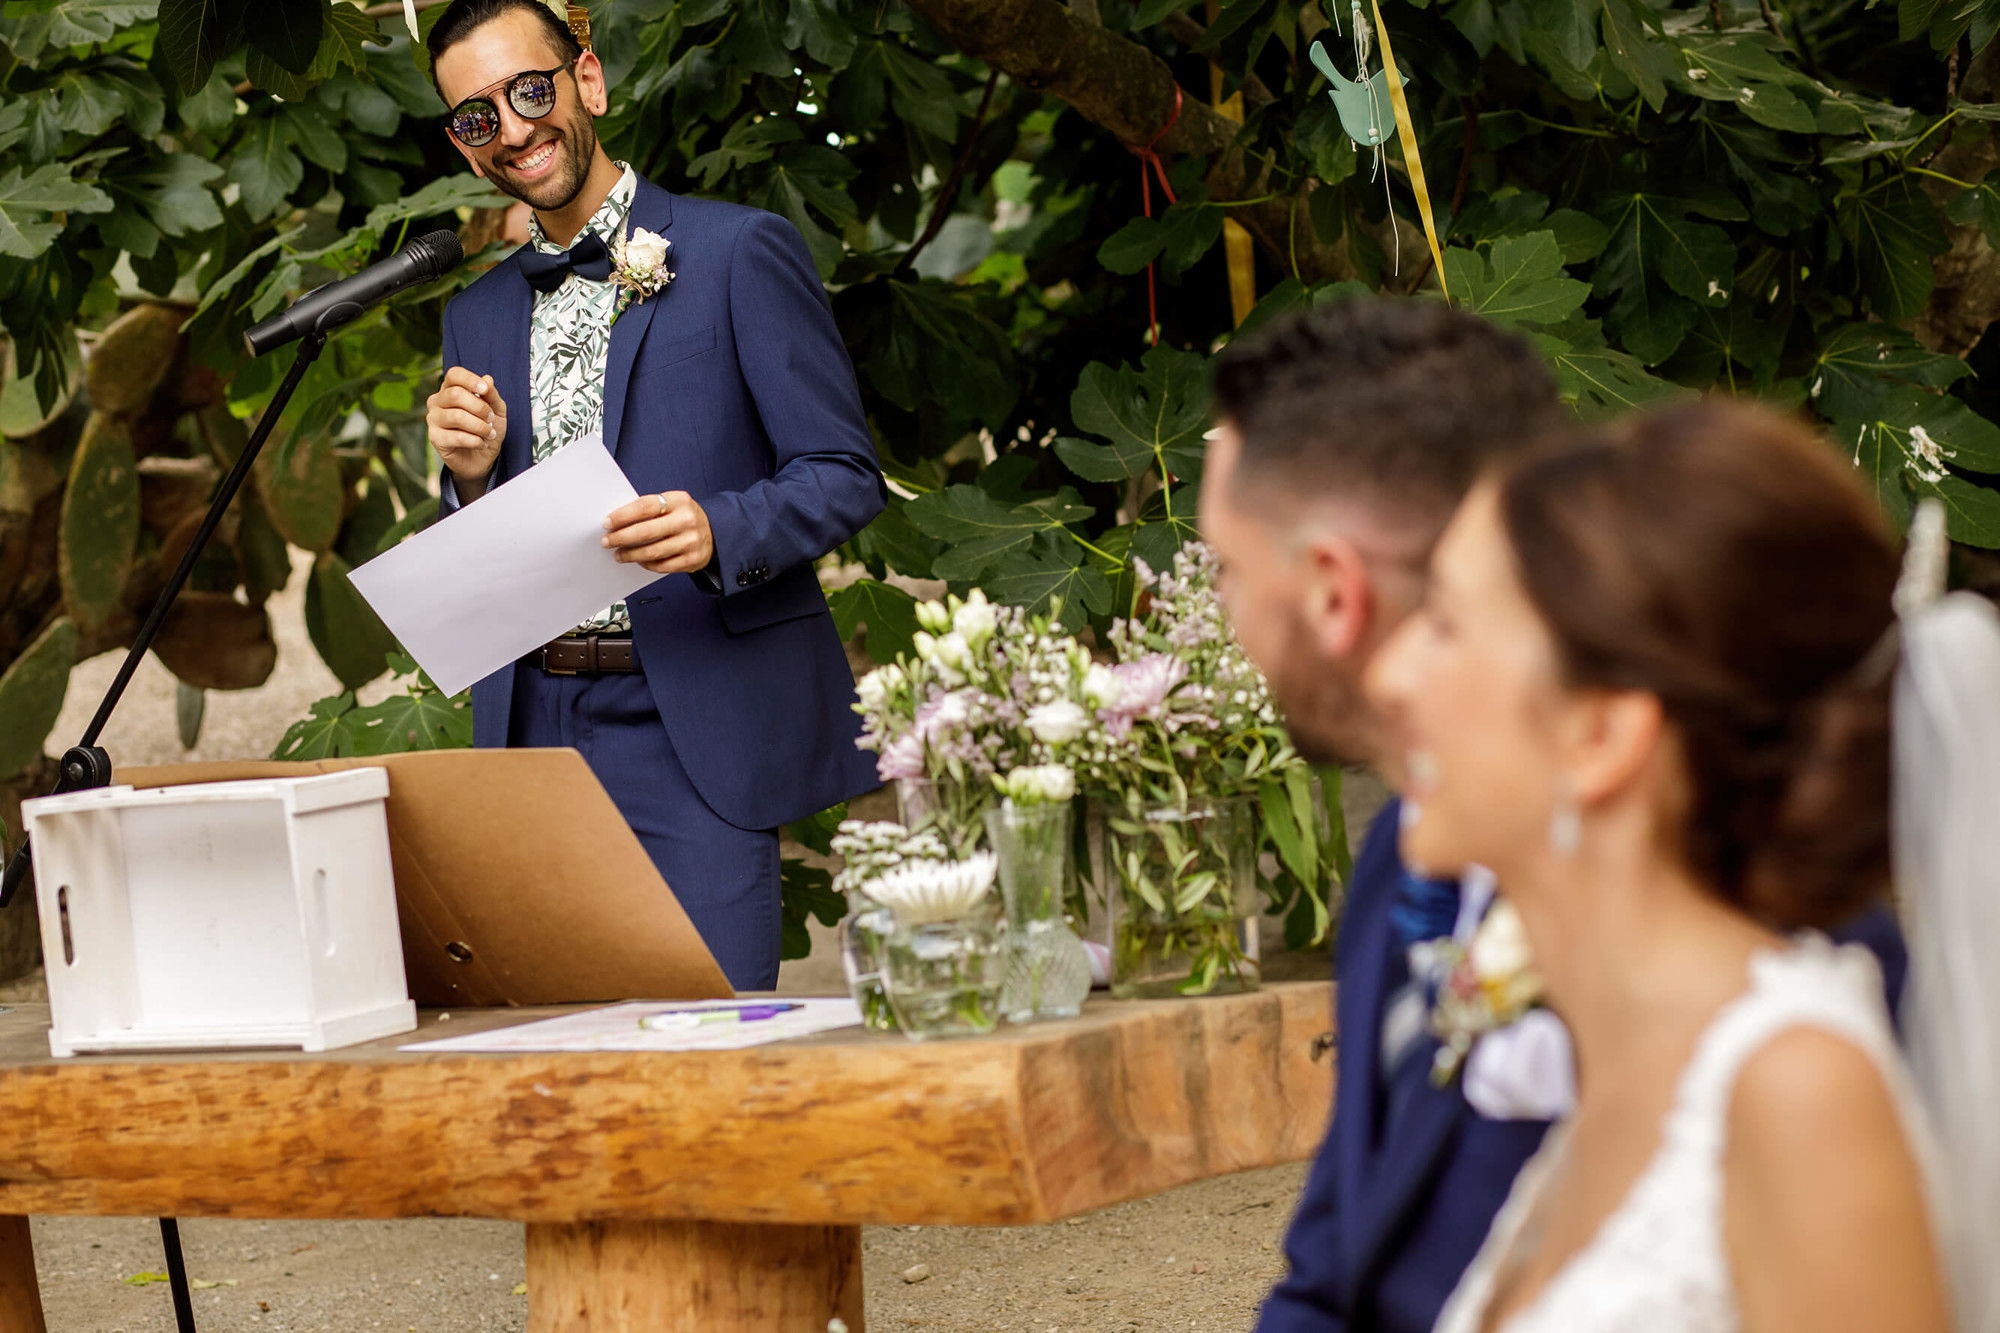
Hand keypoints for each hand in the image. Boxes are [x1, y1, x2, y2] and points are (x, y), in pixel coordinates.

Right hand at [426, 367, 507, 498]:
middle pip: (455, 394)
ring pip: (457, 416)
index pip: (454, 374)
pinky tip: (481, 443)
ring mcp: (433, 419)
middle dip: (479, 407)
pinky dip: (476, 441)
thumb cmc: (487, 429)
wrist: (483, 458)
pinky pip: (457, 436)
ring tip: (489, 433)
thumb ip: (492, 394)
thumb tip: (488, 379)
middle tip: (491, 418)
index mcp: (451, 389)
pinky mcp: (435, 438)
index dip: (470, 380)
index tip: (485, 389)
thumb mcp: (497, 410)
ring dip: (480, 426)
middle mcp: (437, 401)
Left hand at [603, 490, 715, 574]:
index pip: (644, 507)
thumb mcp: (672, 504)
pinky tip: (638, 560)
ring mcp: (691, 541)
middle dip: (621, 538)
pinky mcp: (692, 560)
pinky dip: (646, 564)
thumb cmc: (684, 517)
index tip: (607, 523)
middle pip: (645, 532)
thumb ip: (650, 509)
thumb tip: (617, 521)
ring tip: (619, 554)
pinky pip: (662, 566)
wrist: (715, 532)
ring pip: (652, 552)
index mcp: (679, 501)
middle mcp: (686, 520)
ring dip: (630, 555)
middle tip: (607, 541)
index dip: (622, 516)